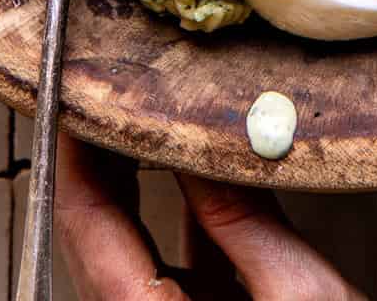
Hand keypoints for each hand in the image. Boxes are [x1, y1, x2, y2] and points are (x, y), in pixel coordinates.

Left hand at [55, 130, 366, 300]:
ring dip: (125, 186)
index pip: (90, 230)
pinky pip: (165, 266)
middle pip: (95, 242)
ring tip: (133, 119)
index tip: (74, 102)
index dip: (75, 158)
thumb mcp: (302, 295)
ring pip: (124, 254)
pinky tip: (187, 170)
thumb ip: (244, 220)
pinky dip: (169, 214)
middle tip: (97, 95)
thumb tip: (204, 148)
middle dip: (93, 165)